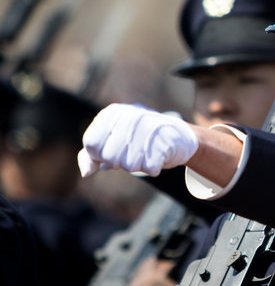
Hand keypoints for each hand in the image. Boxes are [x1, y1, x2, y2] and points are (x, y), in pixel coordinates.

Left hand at [78, 103, 198, 176]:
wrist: (176, 135)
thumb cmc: (138, 140)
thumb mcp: (112, 141)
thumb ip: (92, 154)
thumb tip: (86, 172)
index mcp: (112, 112)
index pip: (91, 142)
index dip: (98, 155)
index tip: (112, 152)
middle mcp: (130, 116)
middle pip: (109, 157)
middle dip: (119, 162)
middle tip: (131, 153)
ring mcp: (149, 127)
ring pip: (128, 165)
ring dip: (136, 166)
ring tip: (145, 153)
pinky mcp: (165, 141)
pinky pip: (148, 168)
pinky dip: (152, 169)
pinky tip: (157, 157)